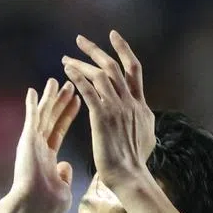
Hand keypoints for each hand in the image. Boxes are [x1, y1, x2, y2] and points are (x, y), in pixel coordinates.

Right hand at [8, 78, 80, 212]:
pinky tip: (33, 91)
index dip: (68, 115)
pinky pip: (31, 119)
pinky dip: (32, 105)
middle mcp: (38, 146)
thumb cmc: (47, 205)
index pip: (59, 129)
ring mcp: (32, 143)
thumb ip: (64, 176)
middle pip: (52, 117)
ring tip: (55, 81)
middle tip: (69, 84)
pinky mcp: (27, 141)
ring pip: (43, 114)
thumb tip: (64, 166)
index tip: (77, 101)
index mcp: (47, 157)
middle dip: (61, 101)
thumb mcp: (63, 190)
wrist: (34, 207)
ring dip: (50, 97)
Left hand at [62, 30, 155, 189]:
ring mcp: (117, 108)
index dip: (123, 50)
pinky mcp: (103, 117)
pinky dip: (78, 78)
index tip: (113, 36)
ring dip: (81, 64)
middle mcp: (130, 102)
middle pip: (114, 66)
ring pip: (100, 75)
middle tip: (80, 40)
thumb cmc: (136, 162)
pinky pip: (89, 91)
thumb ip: (142, 120)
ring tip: (65, 59)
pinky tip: (66, 71)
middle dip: (96, 50)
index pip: (133, 69)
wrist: (131, 176)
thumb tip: (145, 115)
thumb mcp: (147, 135)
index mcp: (141, 105)